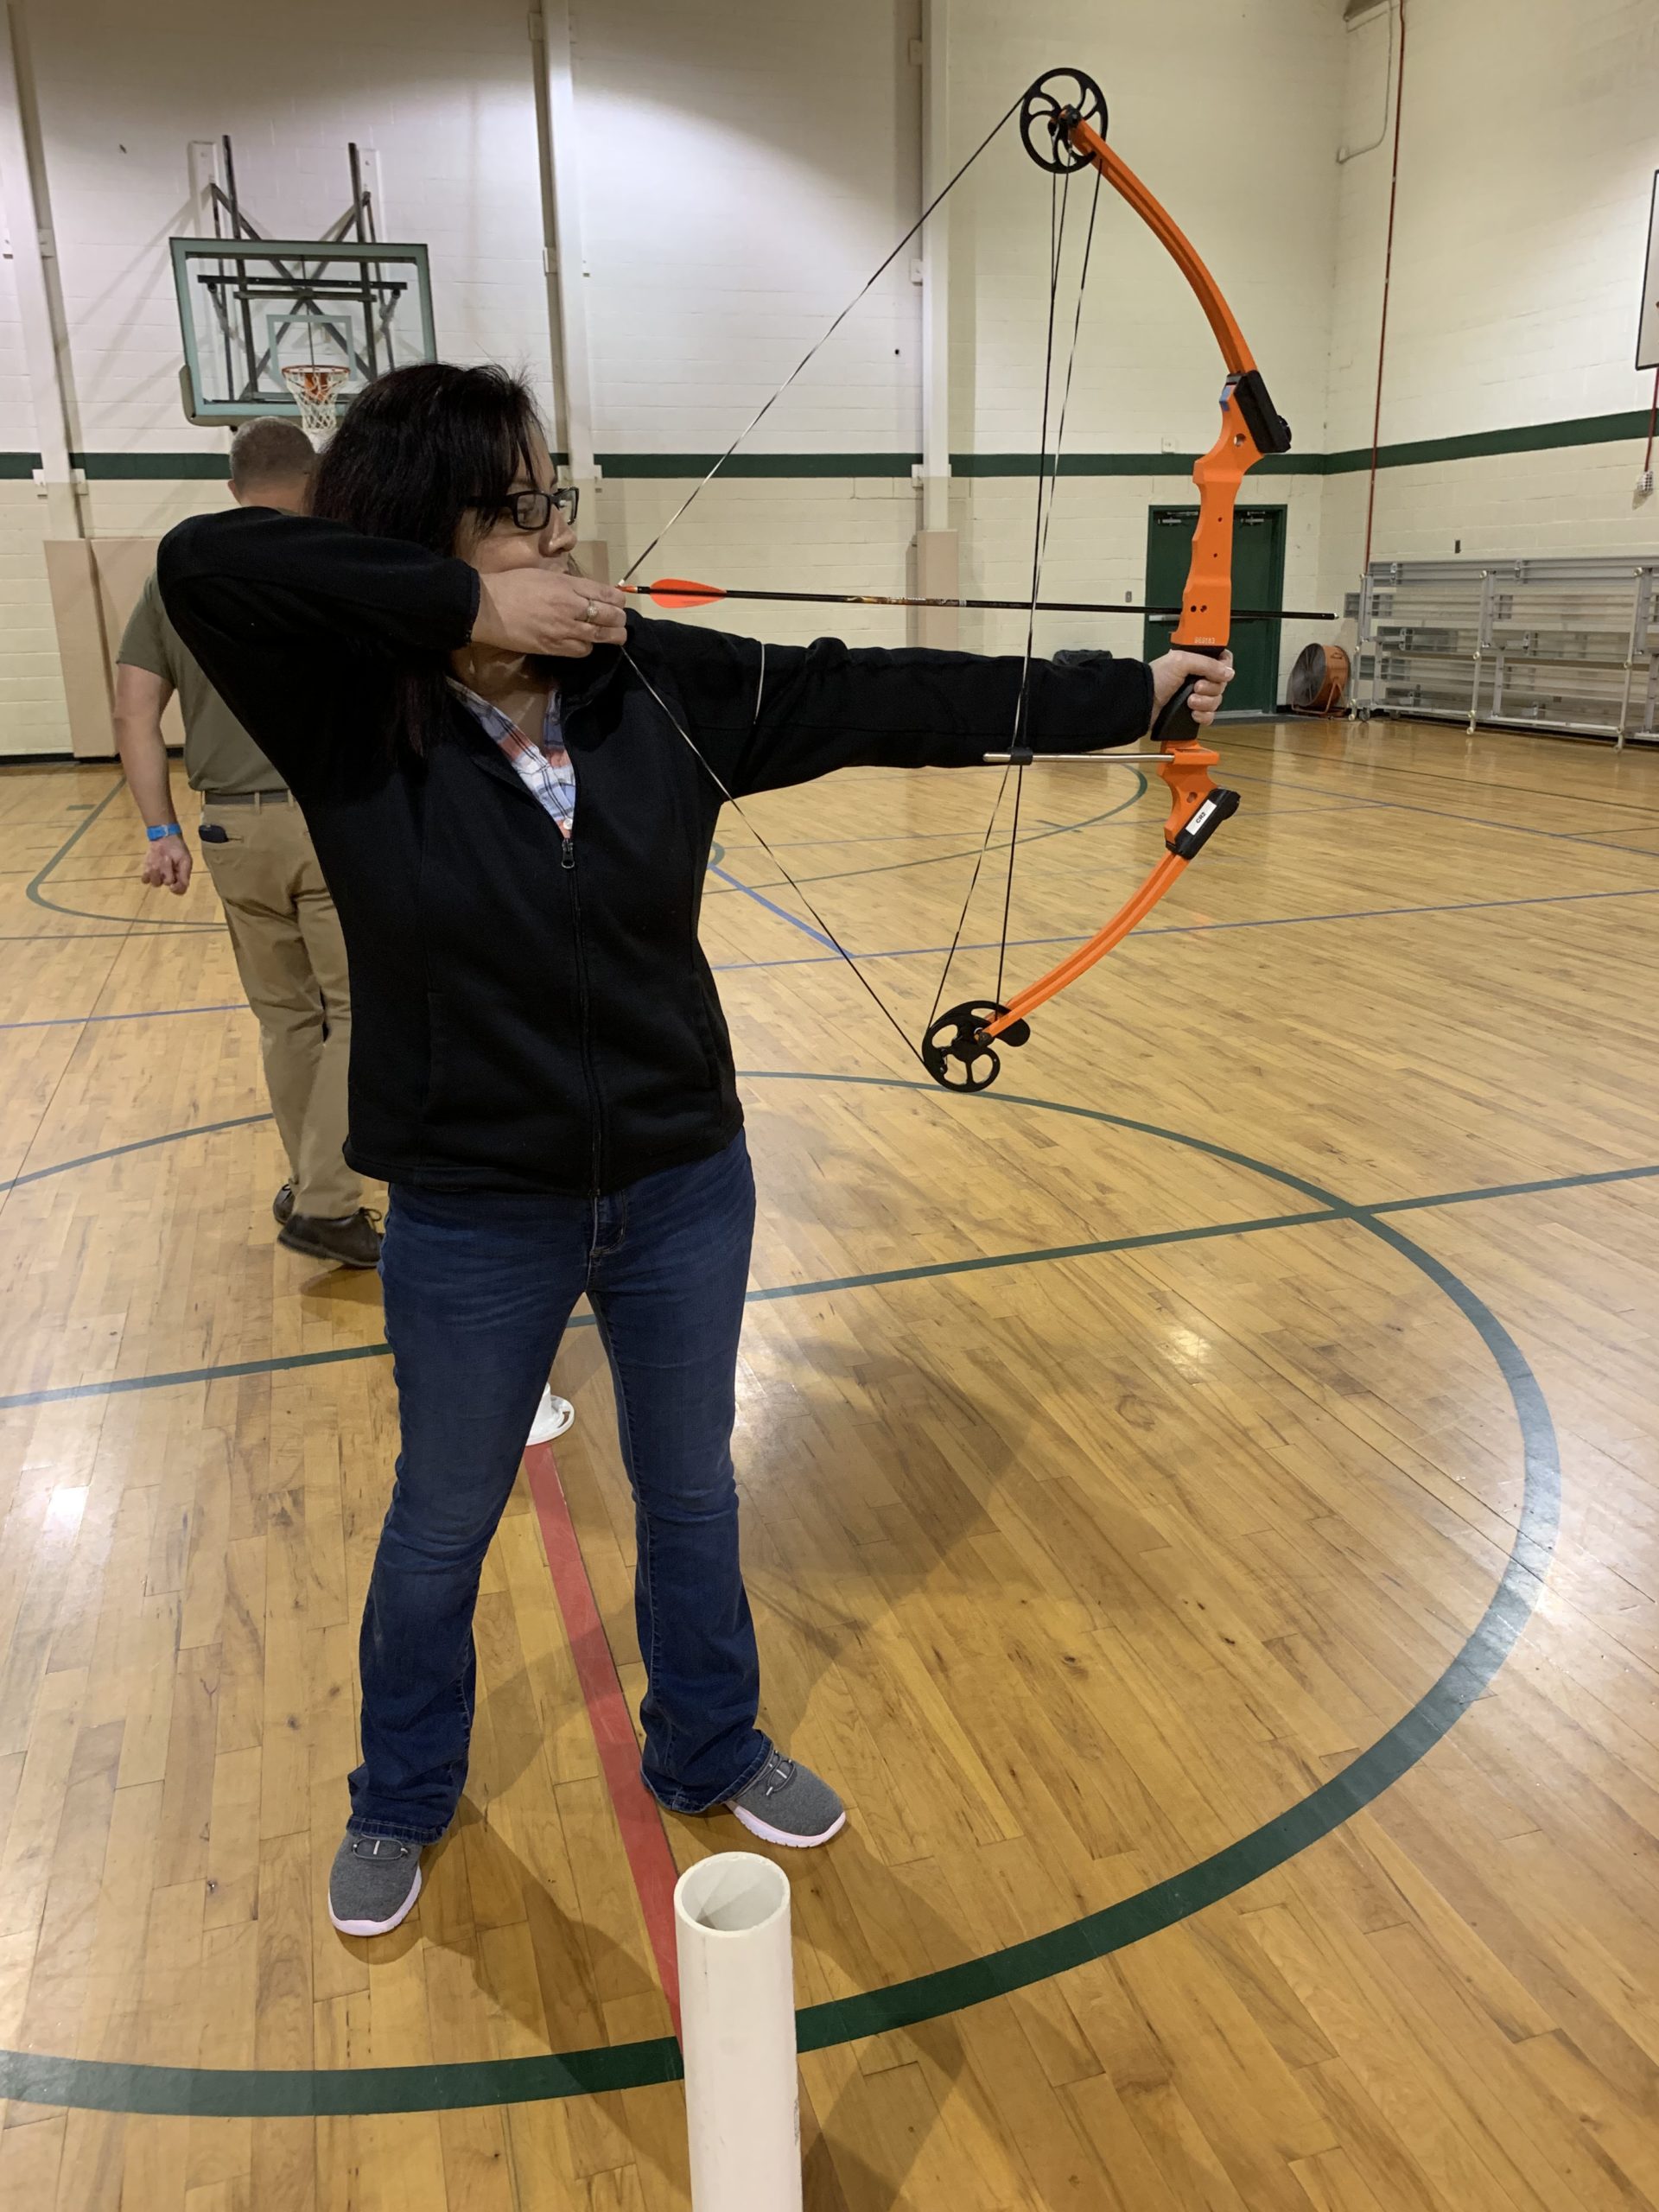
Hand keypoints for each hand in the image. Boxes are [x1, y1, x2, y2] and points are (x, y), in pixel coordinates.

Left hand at [140, 833, 191, 894]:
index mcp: (180, 878)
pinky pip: (145, 880)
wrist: (165, 838)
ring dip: (156, 872)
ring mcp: (158, 876)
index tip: (173, 886)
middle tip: (168, 858)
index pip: (180, 890)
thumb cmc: (178, 849)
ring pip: (155, 883)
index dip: (177, 890)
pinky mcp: (148, 872)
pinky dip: (147, 874)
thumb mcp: (185, 859)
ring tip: (157, 861)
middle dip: (167, 870)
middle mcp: (169, 879)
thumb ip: (185, 873)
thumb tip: (185, 885)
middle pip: (167, 883)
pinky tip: (150, 866)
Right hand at [471, 571, 627, 657]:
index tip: (619, 603)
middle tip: (620, 621)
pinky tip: (585, 643)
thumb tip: (584, 593)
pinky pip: (582, 650)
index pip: (606, 594)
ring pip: (601, 636)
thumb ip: (568, 584)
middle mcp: (572, 607)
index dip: (618, 600)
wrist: (487, 607)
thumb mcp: (544, 574)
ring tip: (615, 636)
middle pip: (610, 616)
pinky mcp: (555, 647)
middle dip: (619, 619)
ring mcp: (565, 629)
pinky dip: (588, 647)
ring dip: (612, 636)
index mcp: (568, 585)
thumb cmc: (511, 584)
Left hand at [1149, 648, 1234, 727]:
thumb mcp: (1182, 661)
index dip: (1224, 668)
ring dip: (1205, 702)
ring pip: (1216, 701)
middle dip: (1211, 688)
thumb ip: (1208, 664)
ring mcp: (1197, 696)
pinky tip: (1192, 714)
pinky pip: (1209, 716)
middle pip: (1221, 684)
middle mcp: (1199, 678)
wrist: (1142, 702)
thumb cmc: (1157, 678)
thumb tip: (1229, 673)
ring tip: (1189, 702)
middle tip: (1196, 687)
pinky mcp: (1193, 713)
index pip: (1223, 661)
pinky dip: (1203, 716)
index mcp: (1197, 661)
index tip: (1218, 672)